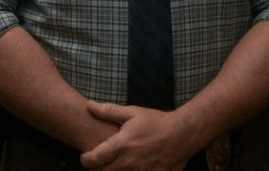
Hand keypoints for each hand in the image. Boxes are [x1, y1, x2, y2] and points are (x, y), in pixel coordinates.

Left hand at [79, 101, 194, 170]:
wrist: (183, 134)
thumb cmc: (156, 122)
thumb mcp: (132, 112)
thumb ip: (108, 111)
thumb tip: (89, 105)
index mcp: (122, 145)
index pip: (94, 159)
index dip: (85, 160)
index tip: (85, 157)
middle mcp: (129, 162)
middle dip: (95, 169)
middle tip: (96, 163)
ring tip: (111, 165)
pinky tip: (127, 169)